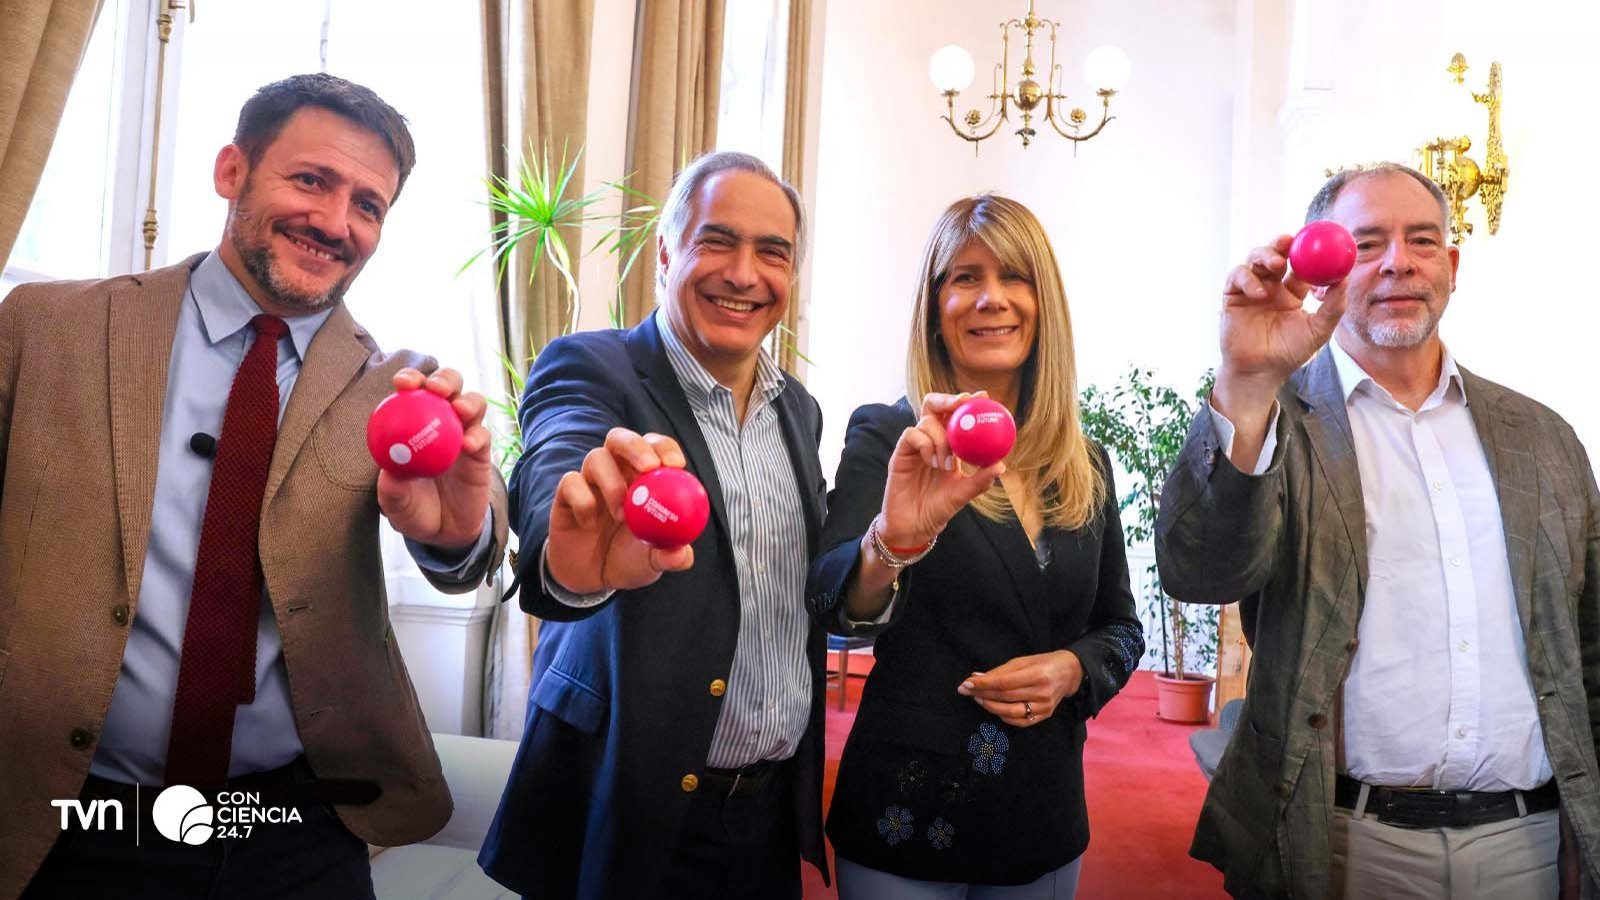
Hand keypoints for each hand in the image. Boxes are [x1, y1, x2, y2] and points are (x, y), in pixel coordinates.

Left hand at [378, 367, 492, 549]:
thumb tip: (390, 472)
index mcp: (414, 423)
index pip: (412, 393)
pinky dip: (477, 435)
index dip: (410, 380)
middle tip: (436, 389)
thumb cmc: (414, 510)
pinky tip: (468, 444)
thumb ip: (393, 490)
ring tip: (459, 409)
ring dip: (467, 400)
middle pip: (447, 387)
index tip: (403, 383)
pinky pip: (483, 436)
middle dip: (443, 379)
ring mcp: (464, 434)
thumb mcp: (397, 505)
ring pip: (472, 403)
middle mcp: (441, 422)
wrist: (445, 531)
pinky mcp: (482, 452)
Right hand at [544, 427, 694, 594]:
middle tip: (649, 467)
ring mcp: (588, 481)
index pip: (655, 447)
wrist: (590, 579)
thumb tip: (683, 553)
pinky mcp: (565, 495)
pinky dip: (582, 501)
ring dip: (612, 482)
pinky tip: (589, 524)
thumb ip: (670, 557)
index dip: (665, 449)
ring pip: (595, 457)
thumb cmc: (628, 559)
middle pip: (621, 439)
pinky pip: (570, 483)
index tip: (675, 465)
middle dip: (636, 447)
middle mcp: (615, 471)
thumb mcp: (653, 562)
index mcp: (642, 477)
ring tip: (620, 515)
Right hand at [877, 392, 1005, 547]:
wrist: (914, 526)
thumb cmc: (938, 509)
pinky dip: (925, 443)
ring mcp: (915, 446)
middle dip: (948, 400)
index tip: (984, 396)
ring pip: (926, 421)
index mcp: (948, 446)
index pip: (956, 417)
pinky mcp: (900, 454)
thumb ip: (980, 480)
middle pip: (935, 407)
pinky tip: (932, 461)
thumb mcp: (963, 494)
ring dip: (941, 438)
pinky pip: (911, 435)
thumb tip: (1001, 465)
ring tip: (946, 463)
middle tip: (963, 402)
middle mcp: (931, 441)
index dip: (968, 403)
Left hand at [957, 650, 1084, 727]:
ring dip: (990, 707)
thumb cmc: (1043, 663)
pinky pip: (1021, 721)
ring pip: (1011, 712)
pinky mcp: (1045, 715)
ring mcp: (1044, 706)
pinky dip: (1004, 717)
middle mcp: (1042, 693)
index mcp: (1037, 675)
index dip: (983, 684)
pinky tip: (995, 709)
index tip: (966, 684)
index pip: (1004, 682)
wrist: (1069, 673)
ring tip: (978, 699)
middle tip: (967, 691)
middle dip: (982, 694)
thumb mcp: (1022, 661)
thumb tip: (976, 678)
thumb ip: (1000, 671)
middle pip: (1005, 697)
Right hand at [1216, 236, 1347, 410]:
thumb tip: (1345, 279)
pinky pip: (1237, 277)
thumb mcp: (1318, 330)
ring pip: (1254, 260)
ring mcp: (1250, 291)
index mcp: (1292, 293)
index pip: (1299, 264)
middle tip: (1290, 240)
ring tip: (1276, 264)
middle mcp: (1271, 287)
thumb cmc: (1289, 353)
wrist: (1260, 371)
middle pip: (1275, 254)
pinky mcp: (1232, 297)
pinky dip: (1248, 278)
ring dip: (1264, 255)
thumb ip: (1333, 307)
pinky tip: (1259, 292)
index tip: (1318, 241)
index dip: (1307, 250)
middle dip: (1280, 243)